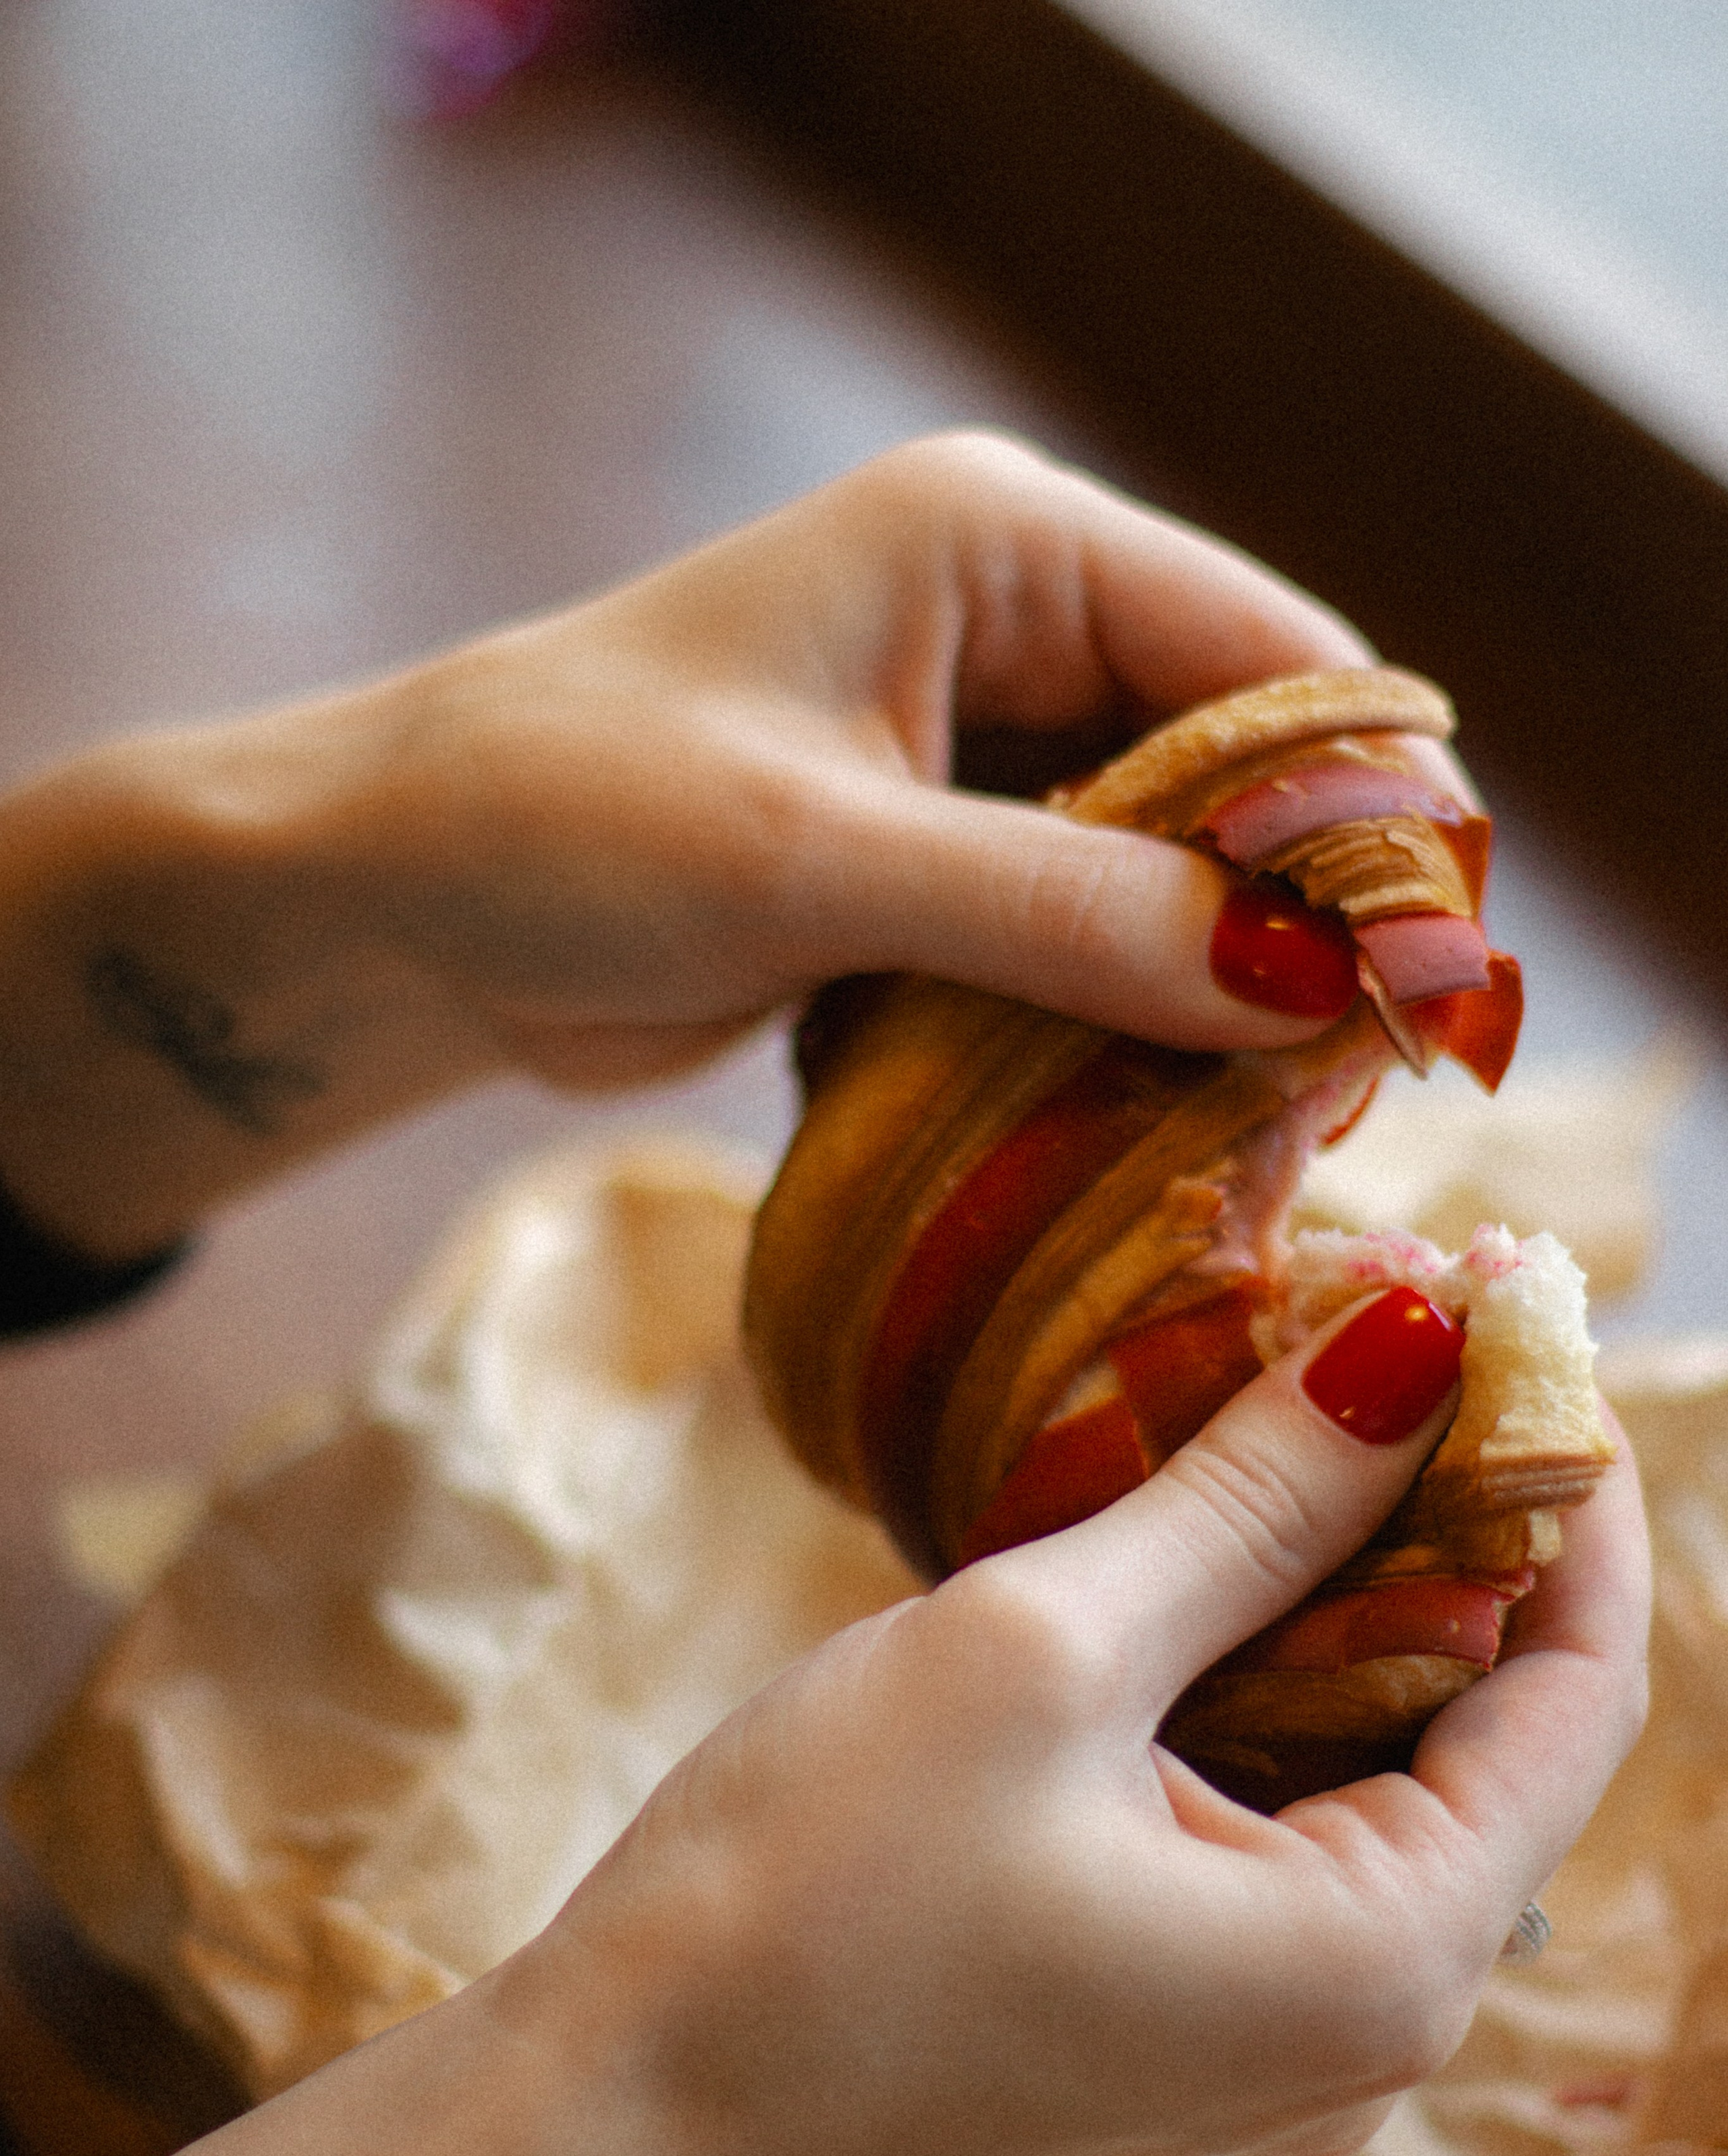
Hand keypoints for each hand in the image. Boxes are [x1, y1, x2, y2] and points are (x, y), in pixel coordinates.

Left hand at [390, 428, 1442, 1086]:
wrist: (394, 901)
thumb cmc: (559, 821)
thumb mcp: (819, 858)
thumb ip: (1061, 909)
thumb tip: (1298, 981)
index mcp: (999, 545)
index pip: (1264, 652)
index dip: (1359, 807)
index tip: (1412, 978)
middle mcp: (1012, 628)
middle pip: (1238, 767)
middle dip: (1293, 914)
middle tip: (1346, 1085)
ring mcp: (977, 753)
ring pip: (1170, 869)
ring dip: (1210, 988)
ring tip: (1268, 1126)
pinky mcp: (938, 865)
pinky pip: (1083, 938)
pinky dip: (1119, 1021)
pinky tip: (1154, 1118)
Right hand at [514, 1311, 1649, 2155]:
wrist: (611, 2114)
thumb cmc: (804, 1898)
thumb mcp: (1039, 1655)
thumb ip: (1251, 1502)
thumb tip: (1418, 1349)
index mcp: (1382, 1961)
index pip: (1574, 1690)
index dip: (1561, 1487)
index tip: (1507, 1314)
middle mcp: (1371, 2029)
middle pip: (1485, 1728)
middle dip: (1440, 1520)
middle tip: (1374, 1324)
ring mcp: (1275, 2044)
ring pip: (1375, 1768)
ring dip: (1339, 1591)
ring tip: (1281, 1407)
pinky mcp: (1182, 2024)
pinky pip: (1282, 1827)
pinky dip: (1261, 1685)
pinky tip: (1195, 1559)